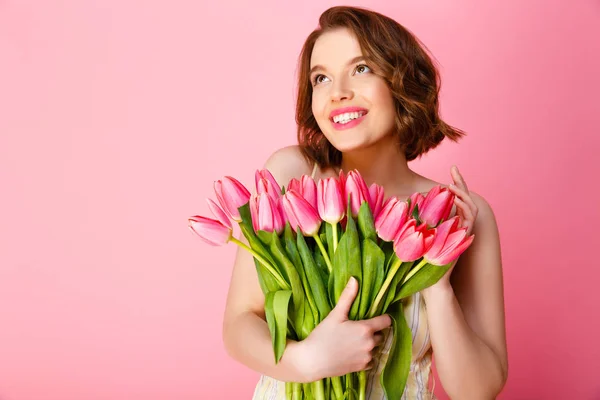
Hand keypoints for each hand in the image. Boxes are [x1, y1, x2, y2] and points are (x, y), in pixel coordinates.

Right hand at [295, 277, 391, 381]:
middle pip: (381, 335)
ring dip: (370, 344)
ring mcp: (367, 357)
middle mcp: (370, 344)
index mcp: (365, 329)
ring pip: (376, 348)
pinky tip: (354, 352)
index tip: (376, 317)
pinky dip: (366, 357)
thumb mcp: (335, 314)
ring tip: (356, 341)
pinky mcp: (362, 368)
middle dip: (374, 332)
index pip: (386, 321)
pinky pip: (371, 361)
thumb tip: (354, 279)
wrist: (312, 361)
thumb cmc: (323, 336)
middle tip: (359, 329)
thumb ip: (347, 297)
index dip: (383, 318)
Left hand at [424, 166, 478, 294]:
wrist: (429, 282)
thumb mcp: (412, 234)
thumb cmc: (418, 262)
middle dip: (461, 183)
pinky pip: (470, 219)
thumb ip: (412, 219)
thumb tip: (401, 201)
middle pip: (466, 200)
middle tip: (454, 170)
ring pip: (471, 207)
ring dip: (463, 194)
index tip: (451, 169)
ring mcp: (462, 232)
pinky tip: (455, 200)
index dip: (455, 184)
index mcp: (448, 223)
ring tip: (451, 186)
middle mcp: (458, 226)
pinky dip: (465, 207)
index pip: (455, 200)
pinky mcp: (463, 239)